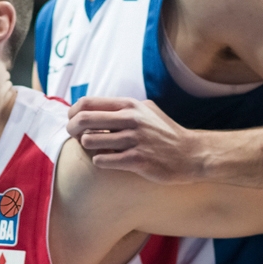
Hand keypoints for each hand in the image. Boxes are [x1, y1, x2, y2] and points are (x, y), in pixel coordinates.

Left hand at [66, 97, 206, 182]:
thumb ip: (121, 107)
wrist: (191, 154)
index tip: (73, 121)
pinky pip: (102, 160)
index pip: (87, 103)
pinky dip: (100, 161)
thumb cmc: (164, 133)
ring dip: (87, 147)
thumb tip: (92, 107)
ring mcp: (134, 140)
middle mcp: (131, 119)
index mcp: (129, 105)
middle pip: (83, 120)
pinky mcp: (137, 160)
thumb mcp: (146, 110)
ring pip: (89, 141)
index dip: (73, 113)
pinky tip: (107, 160)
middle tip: (73, 136)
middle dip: (71, 129)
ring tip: (96, 149)